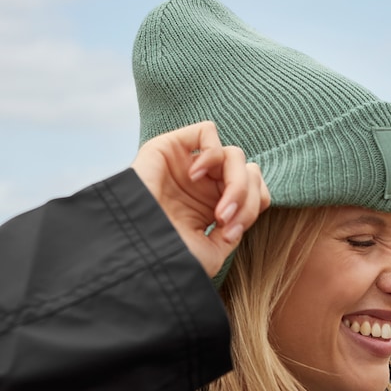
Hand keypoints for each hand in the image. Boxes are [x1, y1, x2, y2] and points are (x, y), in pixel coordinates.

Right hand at [131, 121, 270, 277]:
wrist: (135, 252)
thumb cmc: (168, 257)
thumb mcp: (213, 250)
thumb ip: (236, 226)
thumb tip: (248, 207)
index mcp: (215, 206)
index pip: (255, 191)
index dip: (253, 208)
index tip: (230, 233)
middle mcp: (205, 184)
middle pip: (251, 172)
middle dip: (248, 200)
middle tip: (226, 224)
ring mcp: (189, 165)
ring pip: (235, 155)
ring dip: (237, 185)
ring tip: (219, 212)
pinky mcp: (171, 147)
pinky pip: (208, 132)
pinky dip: (212, 153)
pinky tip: (194, 177)